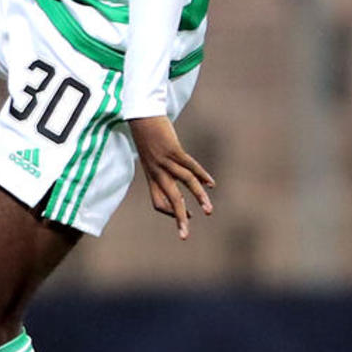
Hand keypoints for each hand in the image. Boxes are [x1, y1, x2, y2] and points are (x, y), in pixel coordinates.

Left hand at [127, 115, 214, 240]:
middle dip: (178, 219)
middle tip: (185, 236)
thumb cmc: (147, 135)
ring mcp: (164, 160)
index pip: (159, 202)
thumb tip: (179, 176)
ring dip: (198, 198)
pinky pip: (189, 166)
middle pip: (169, 200)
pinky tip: (211, 184)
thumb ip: (162, 167)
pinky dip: (201, 175)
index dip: (171, 212)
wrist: (140, 114)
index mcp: (151, 175)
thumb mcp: (151, 155)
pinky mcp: (172, 149)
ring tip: (208, 211)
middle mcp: (156, 171)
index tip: (188, 218)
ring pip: (184, 184)